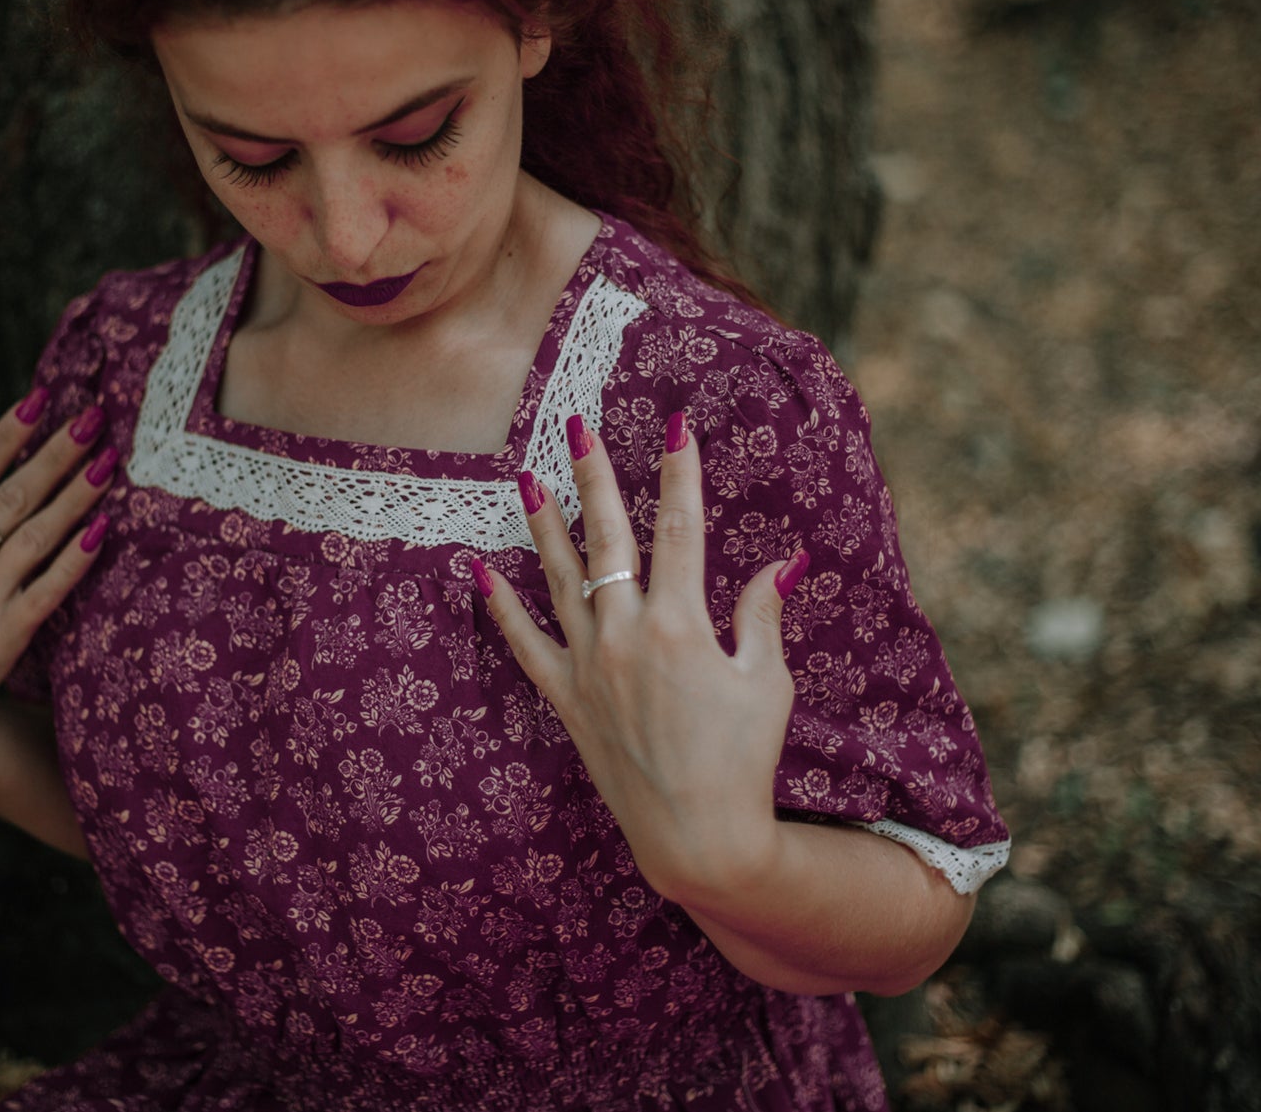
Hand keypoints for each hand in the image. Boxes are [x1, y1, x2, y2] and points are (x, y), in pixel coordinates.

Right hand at [0, 389, 115, 775]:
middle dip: (56, 453)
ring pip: (37, 534)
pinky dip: (77, 555)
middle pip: (12, 495)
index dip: (8, 434)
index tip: (42, 398)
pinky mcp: (2, 637)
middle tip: (94, 417)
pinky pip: (50, 587)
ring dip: (77, 493)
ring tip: (108, 460)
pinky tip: (103, 526)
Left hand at [475, 411, 809, 902]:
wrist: (698, 837)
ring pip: (559, 579)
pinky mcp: (566, 699)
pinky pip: (524, 643)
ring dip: (543, 525)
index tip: (676, 424)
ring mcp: (590, 667)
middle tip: (578, 426)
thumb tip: (782, 561)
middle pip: (608, 538)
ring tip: (526, 477)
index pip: (681, 529)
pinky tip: (478, 570)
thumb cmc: (743, 760)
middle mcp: (627, 636)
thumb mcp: (768, 682)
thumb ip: (762, 615)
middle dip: (595, 476)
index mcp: (682, 625)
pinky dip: (500, 607)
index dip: (680, 473)